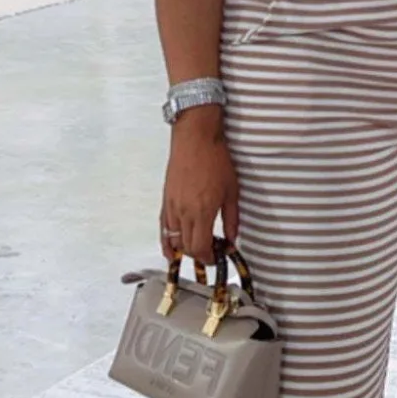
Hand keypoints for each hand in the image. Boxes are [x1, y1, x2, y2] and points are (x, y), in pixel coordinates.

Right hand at [161, 116, 237, 268]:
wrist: (195, 139)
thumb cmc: (214, 160)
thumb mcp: (232, 191)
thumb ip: (232, 219)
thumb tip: (232, 238)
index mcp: (203, 212)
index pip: (201, 247)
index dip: (208, 258)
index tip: (216, 258)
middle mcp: (184, 212)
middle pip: (187, 247)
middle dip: (199, 255)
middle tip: (210, 253)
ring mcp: (172, 207)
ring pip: (174, 240)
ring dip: (184, 249)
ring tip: (195, 250)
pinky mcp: (166, 200)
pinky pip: (163, 227)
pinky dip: (167, 241)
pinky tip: (171, 249)